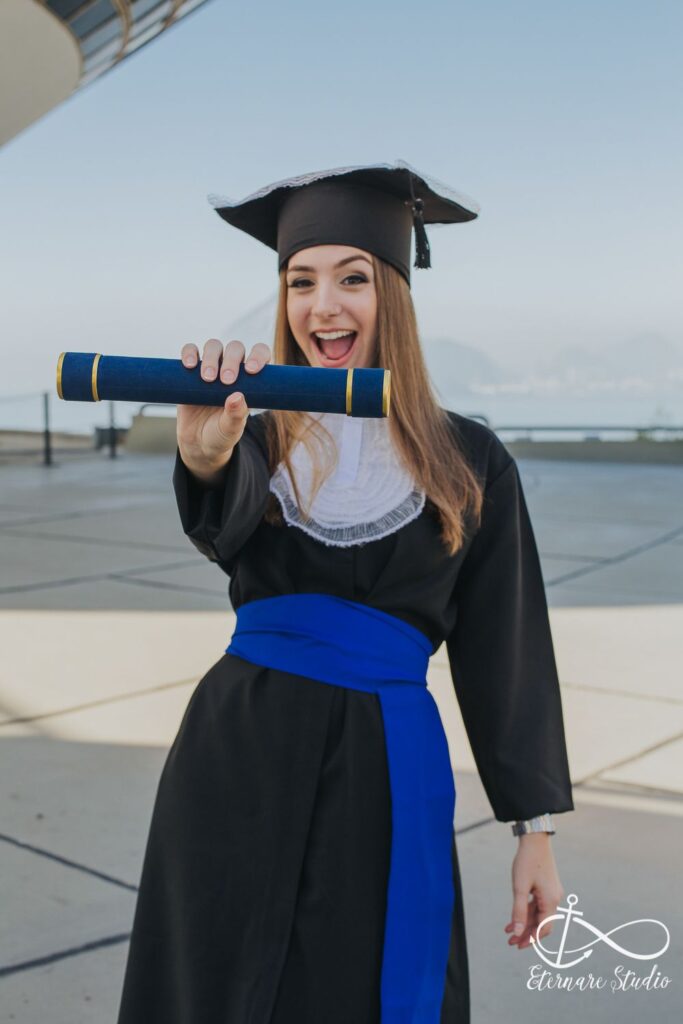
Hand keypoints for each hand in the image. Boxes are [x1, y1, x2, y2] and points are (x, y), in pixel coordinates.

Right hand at [176, 339, 270, 481]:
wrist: (197, 442)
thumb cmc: (221, 434)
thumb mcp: (231, 429)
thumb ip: (236, 415)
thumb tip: (237, 396)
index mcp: (250, 380)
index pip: (260, 355)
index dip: (258, 356)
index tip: (251, 370)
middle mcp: (232, 369)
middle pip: (235, 348)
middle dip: (232, 361)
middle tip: (226, 381)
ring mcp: (211, 367)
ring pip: (214, 346)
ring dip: (212, 358)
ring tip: (207, 378)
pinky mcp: (191, 370)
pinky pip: (190, 351)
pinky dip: (189, 353)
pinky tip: (189, 365)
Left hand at [504, 833, 564, 950]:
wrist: (535, 840)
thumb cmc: (527, 862)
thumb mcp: (519, 887)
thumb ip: (518, 911)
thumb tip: (516, 932)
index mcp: (551, 901)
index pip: (544, 929)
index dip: (531, 939)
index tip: (518, 945)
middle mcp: (554, 899)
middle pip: (541, 923)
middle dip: (526, 933)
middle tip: (511, 942)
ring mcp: (551, 893)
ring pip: (538, 914)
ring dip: (524, 923)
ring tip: (508, 931)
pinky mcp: (546, 887)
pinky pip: (537, 904)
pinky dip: (526, 911)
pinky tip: (513, 917)